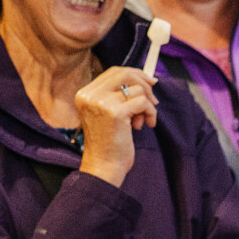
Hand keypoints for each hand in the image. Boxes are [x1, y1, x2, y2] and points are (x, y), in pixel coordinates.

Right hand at [76, 65, 157, 186]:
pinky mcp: (115, 112)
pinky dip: (151, 113)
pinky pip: (143, 102)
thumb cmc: (109, 144)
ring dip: (147, 105)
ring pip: (137, 89)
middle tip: (153, 101)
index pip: (113, 72)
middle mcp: (90, 95)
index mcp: (85, 94)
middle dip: (145, 85)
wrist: (104, 166)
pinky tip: (146, 125)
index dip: (135, 74)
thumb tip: (147, 80)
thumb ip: (119, 96)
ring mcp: (101, 103)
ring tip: (141, 121)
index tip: (150, 82)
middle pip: (125, 73)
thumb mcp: (108, 114)